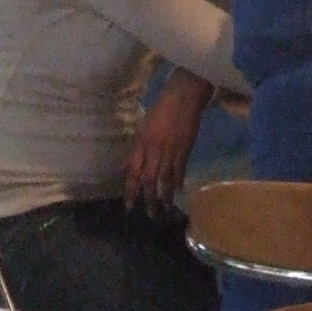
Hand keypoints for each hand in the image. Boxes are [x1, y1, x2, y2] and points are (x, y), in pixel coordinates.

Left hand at [124, 72, 213, 210]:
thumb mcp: (143, 127)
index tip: (129, 205)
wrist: (183, 96)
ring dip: (164, 195)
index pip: (132, 171)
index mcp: (141, 142)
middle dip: (148, 198)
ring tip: (164, 208)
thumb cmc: (161, 108)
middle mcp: (154, 149)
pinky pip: (180, 169)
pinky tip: (178, 191)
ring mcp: (171, 150)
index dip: (130, 189)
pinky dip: (178, 181)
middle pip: (149, 179)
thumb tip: (126, 167)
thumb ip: (136, 148)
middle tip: (149, 214)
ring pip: (165, 178)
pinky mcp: (185, 149)